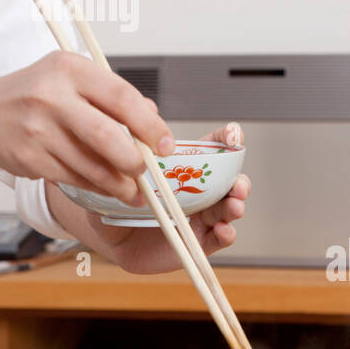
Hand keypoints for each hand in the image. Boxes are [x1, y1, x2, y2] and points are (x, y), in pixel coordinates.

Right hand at [0, 51, 173, 201]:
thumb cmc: (35, 95)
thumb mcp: (71, 79)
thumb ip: (111, 95)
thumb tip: (153, 118)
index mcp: (69, 68)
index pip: (121, 97)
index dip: (149, 125)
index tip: (165, 144)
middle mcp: (51, 96)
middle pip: (107, 136)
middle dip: (135, 160)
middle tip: (148, 171)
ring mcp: (37, 129)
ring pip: (91, 165)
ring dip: (118, 183)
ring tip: (133, 190)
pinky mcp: (29, 158)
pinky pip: (73, 178)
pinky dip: (95, 187)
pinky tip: (106, 188)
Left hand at [89, 122, 250, 274]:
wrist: (109, 233)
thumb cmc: (119, 197)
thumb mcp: (120, 166)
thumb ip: (135, 137)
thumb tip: (148, 107)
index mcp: (187, 168)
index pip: (215, 148)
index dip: (229, 139)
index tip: (233, 137)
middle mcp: (199, 191)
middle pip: (230, 182)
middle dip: (240, 181)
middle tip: (238, 184)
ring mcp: (200, 216)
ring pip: (228, 209)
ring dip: (235, 206)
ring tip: (234, 206)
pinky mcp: (196, 241)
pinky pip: (217, 238)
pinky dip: (226, 234)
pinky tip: (224, 229)